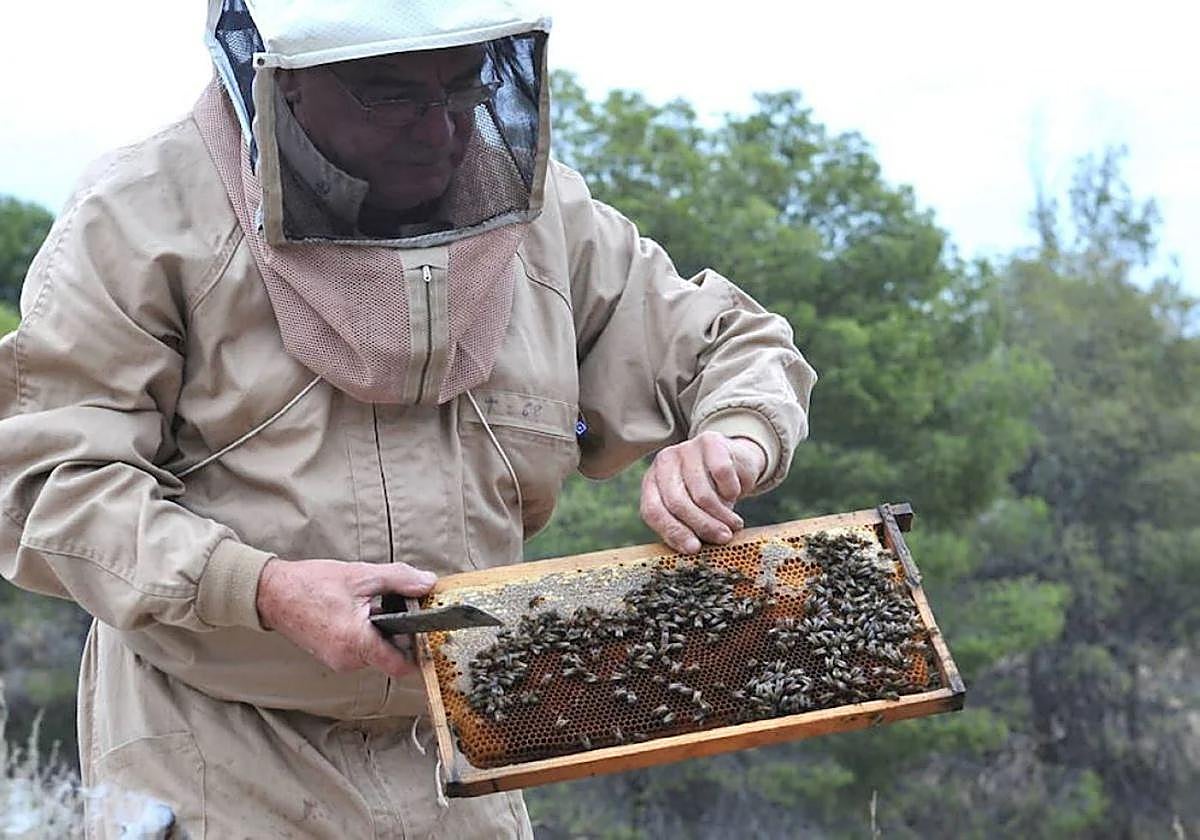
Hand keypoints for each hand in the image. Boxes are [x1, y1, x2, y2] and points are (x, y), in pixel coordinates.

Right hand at [256, 558, 436, 679]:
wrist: (273, 593)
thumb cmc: (312, 584)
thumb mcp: (363, 575)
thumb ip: (400, 580)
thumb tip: (427, 583)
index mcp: (357, 642)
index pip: (401, 666)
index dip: (418, 649)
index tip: (426, 633)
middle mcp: (348, 660)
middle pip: (390, 657)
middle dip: (398, 634)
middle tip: (396, 606)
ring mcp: (338, 661)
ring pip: (375, 653)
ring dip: (380, 632)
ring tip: (369, 605)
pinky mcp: (331, 657)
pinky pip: (359, 650)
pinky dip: (365, 634)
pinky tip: (357, 612)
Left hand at [640, 431, 766, 554]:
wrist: (733, 460)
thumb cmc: (709, 493)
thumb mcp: (691, 510)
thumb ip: (685, 526)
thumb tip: (692, 548)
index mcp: (651, 483)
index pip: (653, 511)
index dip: (673, 532)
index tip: (694, 549)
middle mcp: (663, 462)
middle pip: (677, 503)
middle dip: (702, 526)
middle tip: (723, 538)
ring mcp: (684, 448)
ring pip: (701, 493)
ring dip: (722, 515)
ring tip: (734, 524)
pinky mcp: (708, 440)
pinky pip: (721, 473)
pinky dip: (731, 489)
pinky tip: (735, 493)